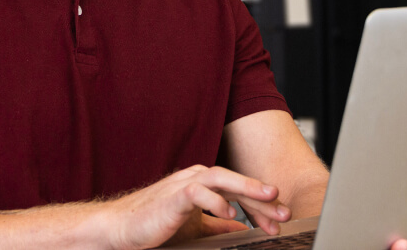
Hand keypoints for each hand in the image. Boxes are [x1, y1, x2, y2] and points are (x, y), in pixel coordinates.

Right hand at [94, 165, 291, 249]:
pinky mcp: (172, 196)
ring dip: (246, 187)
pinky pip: (198, 193)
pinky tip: (230, 214)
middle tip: (284, 210)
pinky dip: (215, 201)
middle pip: (235, 182)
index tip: (280, 218)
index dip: (261, 204)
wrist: (122, 228)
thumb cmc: (155, 224)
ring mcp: (184, 184)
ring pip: (220, 178)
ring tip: (268, 198)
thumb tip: (242, 228)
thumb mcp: (196, 227)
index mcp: (203, 184)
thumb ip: (219, 226)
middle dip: (262, 196)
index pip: (239, 190)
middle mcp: (196, 179)